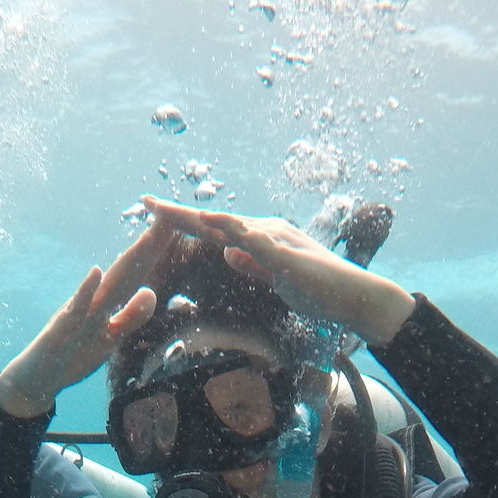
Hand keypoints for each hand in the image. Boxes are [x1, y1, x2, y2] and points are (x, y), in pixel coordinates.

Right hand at [0, 222, 174, 417]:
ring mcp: (78, 313)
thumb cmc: (72, 357)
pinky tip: (96, 271)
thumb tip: (151, 292)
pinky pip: (76, 309)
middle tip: (171, 213)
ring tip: (149, 235)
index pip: (137, 272)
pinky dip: (86, 291)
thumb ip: (130, 317)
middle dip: (150, 243)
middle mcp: (94, 301)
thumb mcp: (109, 339)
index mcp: (107, 303)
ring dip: (127, 260)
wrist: (35, 380)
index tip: (179, 225)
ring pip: (107, 284)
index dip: (157, 250)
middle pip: (128, 269)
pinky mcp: (60, 330)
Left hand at [141, 195, 416, 346]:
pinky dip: (229, 229)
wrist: (354, 297)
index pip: (213, 231)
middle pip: (212, 222)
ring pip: (226, 224)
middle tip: (144, 201)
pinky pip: (252, 240)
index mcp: (259, 240)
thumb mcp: (275, 279)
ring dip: (194, 216)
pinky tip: (209, 223)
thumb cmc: (319, 291)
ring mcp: (274, 239)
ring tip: (164, 208)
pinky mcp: (284, 253)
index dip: (183, 223)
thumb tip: (226, 252)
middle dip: (177, 213)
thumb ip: (252, 264)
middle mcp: (264, 231)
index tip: (154, 216)